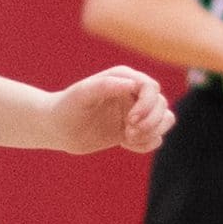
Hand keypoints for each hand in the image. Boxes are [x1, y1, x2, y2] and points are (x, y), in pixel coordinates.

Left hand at [52, 67, 176, 154]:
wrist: (57, 128)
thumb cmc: (67, 107)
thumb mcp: (83, 94)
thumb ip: (106, 86)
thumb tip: (132, 84)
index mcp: (123, 78)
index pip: (151, 88)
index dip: (147, 105)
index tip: (130, 120)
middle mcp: (133, 93)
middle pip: (162, 105)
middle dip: (151, 122)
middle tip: (128, 132)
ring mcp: (135, 112)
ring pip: (165, 120)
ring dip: (153, 132)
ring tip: (128, 138)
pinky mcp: (133, 130)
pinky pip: (155, 137)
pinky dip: (146, 144)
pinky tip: (125, 144)